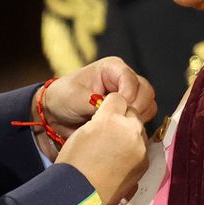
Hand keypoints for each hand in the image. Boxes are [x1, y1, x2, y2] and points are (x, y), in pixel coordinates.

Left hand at [42, 57, 157, 139]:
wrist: (55, 116)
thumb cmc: (62, 98)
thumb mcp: (74, 97)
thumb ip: (93, 102)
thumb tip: (112, 112)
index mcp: (112, 69)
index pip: (131, 80)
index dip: (128, 95)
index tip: (118, 109)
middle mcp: (124, 81)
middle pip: (146, 92)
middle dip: (137, 108)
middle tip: (121, 121)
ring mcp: (129, 98)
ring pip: (148, 107)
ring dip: (137, 118)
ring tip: (119, 128)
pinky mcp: (128, 115)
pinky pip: (142, 121)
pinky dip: (136, 128)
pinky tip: (122, 134)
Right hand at [56, 93, 147, 204]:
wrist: (79, 194)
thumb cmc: (74, 163)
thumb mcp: (83, 132)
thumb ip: (101, 119)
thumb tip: (111, 118)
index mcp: (110, 118)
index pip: (117, 98)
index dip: (109, 105)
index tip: (104, 114)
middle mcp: (129, 130)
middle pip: (132, 114)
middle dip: (123, 120)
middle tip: (108, 133)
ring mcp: (140, 148)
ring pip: (139, 131)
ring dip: (129, 136)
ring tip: (113, 150)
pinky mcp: (144, 164)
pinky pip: (141, 149)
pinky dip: (133, 152)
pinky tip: (119, 161)